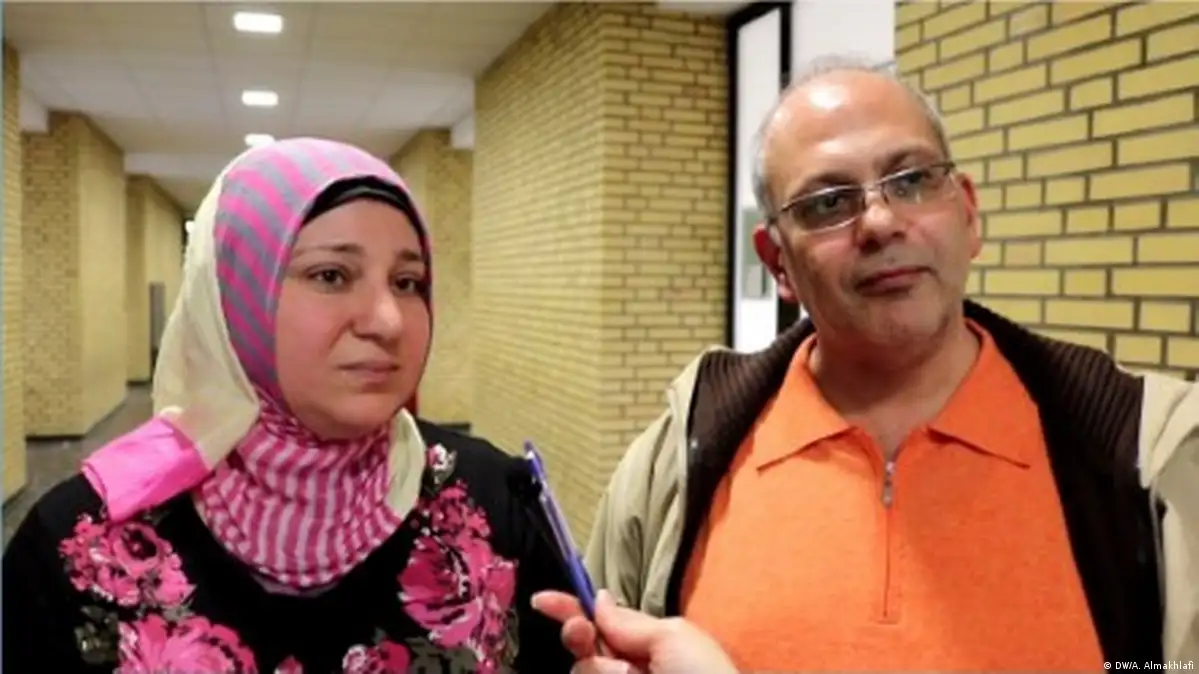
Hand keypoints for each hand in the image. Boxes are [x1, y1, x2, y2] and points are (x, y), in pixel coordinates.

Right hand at [532, 589, 737, 673]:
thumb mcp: (672, 638)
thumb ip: (628, 622)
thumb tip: (600, 598)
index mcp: (644, 644)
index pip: (599, 622)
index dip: (569, 608)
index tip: (541, 601)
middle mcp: (626, 669)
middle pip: (581, 649)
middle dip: (579, 637)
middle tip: (588, 638)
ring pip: (584, 673)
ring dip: (603, 671)